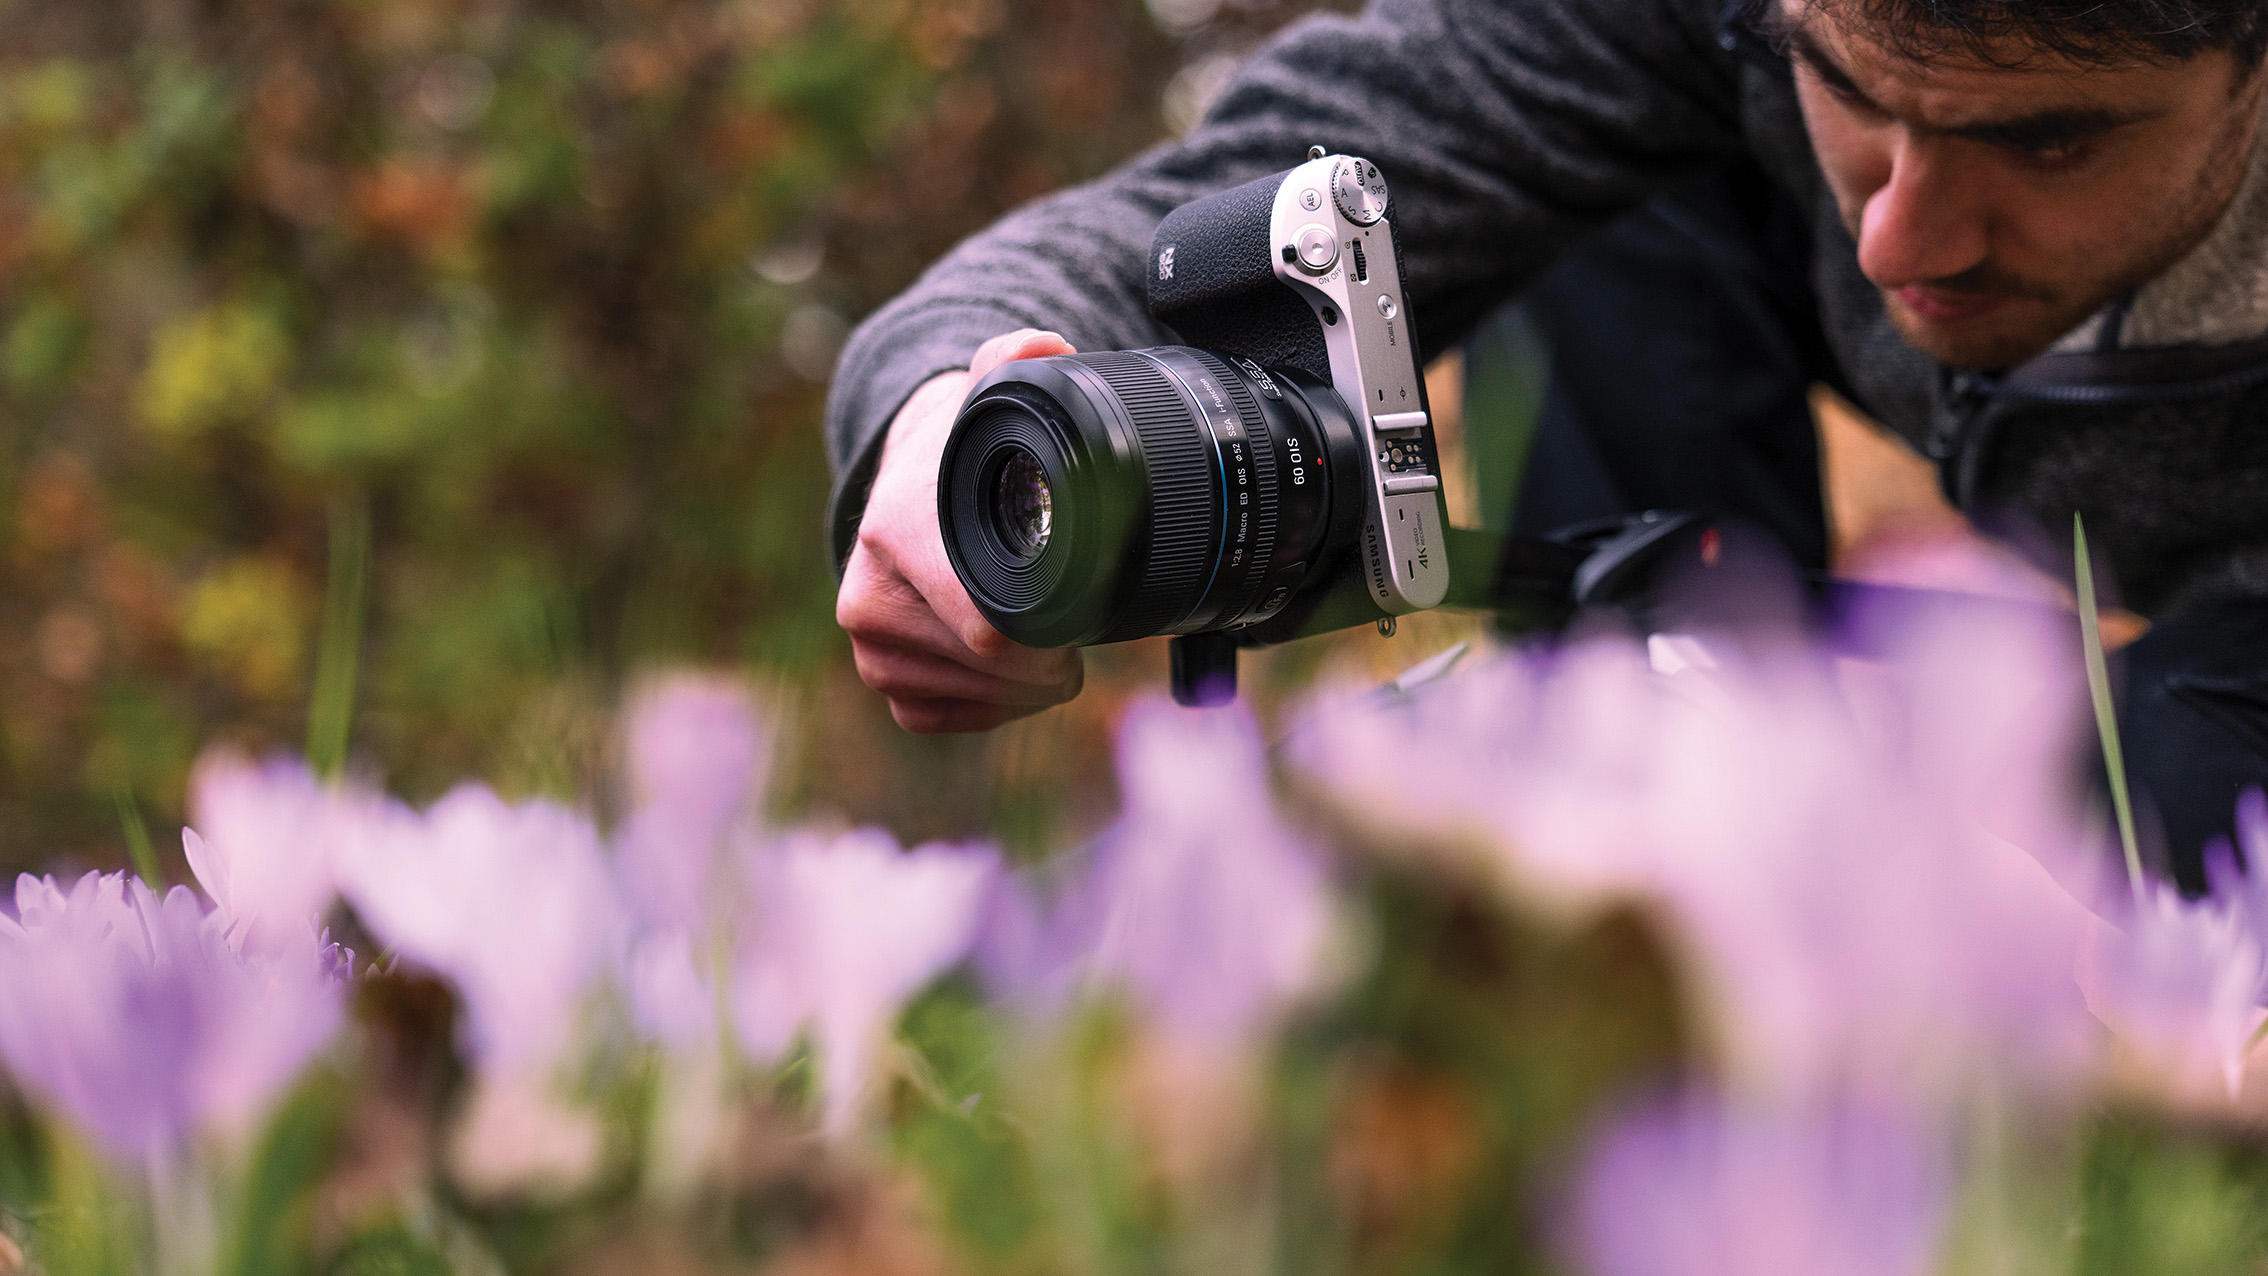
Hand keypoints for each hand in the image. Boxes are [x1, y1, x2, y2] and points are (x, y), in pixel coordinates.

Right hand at [837, 330, 1085, 732]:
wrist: (906, 484)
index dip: (1051, 633)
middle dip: (1047, 656)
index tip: (1077, 610)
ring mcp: (871, 649)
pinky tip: (1005, 664)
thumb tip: (1044, 345)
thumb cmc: (960, 457)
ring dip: (1027, 681)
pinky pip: (950, 717)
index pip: (991, 631)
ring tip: (1038, 632)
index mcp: (898, 535)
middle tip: (1067, 619)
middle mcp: (868, 600)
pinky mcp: (882, 683)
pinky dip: (992, 702)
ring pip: (980, 700)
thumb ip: (1016, 361)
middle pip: (994, 672)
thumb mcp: (987, 402)